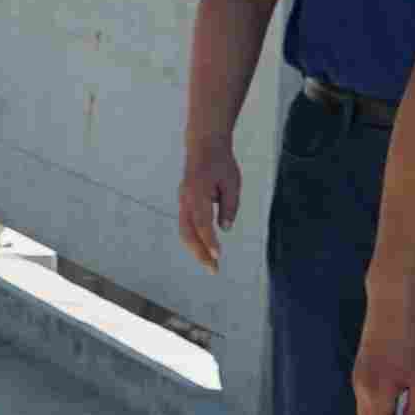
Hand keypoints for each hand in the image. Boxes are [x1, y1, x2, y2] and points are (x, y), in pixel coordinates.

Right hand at [176, 141, 239, 269]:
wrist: (203, 145)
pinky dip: (195, 240)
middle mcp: (185, 199)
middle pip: (188, 232)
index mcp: (197, 192)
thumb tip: (225, 228)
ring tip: (211, 264)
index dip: (209, 240)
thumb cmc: (220, 162)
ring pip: (185, 231)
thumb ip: (229, 206)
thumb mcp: (232, 182)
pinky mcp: (185, 203)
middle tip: (214, 269)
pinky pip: (187, 226)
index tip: (218, 255)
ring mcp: (182, 201)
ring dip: (196, 249)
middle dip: (200, 253)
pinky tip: (205, 250)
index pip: (202, 222)